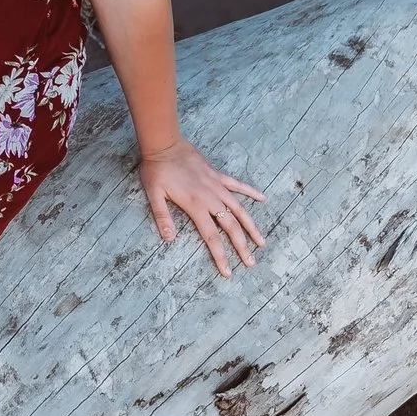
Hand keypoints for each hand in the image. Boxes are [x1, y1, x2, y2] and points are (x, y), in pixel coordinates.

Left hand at [139, 139, 266, 276]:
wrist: (165, 143)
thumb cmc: (157, 170)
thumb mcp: (153, 194)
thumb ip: (162, 216)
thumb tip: (169, 238)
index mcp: (195, 206)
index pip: (212, 236)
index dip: (221, 255)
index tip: (228, 271)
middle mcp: (211, 198)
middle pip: (231, 227)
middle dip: (242, 247)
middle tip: (251, 263)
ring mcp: (217, 185)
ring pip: (239, 209)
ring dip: (251, 226)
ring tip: (262, 242)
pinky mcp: (218, 175)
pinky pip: (238, 185)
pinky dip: (251, 192)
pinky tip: (263, 199)